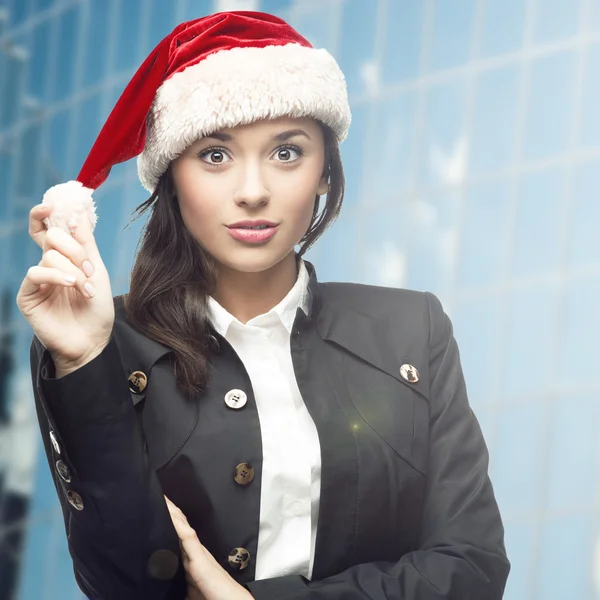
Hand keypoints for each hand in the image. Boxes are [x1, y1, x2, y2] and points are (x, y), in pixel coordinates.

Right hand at [16, 200, 114, 374]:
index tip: (52, 203)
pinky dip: (57, 275)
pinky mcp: (28, 295)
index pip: (48, 229)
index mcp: (64, 258)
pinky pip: (36, 272)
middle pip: (50, 237)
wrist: (93, 341)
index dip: (46, 214)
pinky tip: (72, 285)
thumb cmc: (97, 310)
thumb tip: (78, 214)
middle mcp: (48, 266)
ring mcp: (37, 280)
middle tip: (88, 267)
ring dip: (73, 269)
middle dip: (74, 247)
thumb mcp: (96, 271)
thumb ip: (86, 243)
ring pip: (48, 254)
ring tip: (86, 288)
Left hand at [164, 496, 253, 599]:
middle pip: (180, 528)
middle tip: (160, 496)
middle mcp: (196, 553)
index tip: (160, 510)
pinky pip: (187, 538)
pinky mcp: (200, 559)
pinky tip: (171, 514)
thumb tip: (167, 589)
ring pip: (183, 528)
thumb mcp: (191, 592)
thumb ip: (181, 587)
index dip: (170, 523)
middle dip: (171, 513)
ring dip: (173, 513)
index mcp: (192, 561)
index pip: (178, 537)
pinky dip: (179, 525)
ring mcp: (198, 554)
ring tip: (163, 498)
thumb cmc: (214, 598)